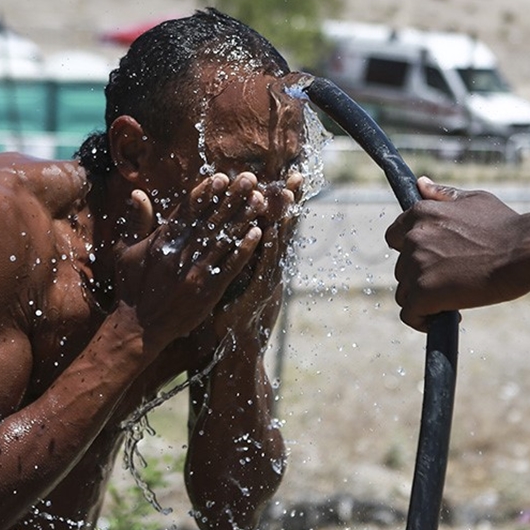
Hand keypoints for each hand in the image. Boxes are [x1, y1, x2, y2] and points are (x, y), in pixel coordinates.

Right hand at [113, 173, 267, 351]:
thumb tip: (137, 193)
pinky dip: (244, 249)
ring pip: (224, 240)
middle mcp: (180, 254)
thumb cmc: (130, 288)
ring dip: (243, 218)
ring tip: (259, 200)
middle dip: (231, 198)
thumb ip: (135, 222)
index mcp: (161, 242)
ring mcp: (196, 272)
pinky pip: (231, 266)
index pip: (187, 211)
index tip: (221, 177)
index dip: (205, 193)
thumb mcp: (124, 252)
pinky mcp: (208, 290)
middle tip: (250, 179)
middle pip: (211, 220)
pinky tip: (258, 233)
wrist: (139, 328)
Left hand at [202, 171, 301, 356]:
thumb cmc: (232, 319)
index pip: (275, 226)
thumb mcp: (238, 284)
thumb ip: (239, 260)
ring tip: (288, 194)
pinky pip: (263, 267)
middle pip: (281, 230)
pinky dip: (266, 249)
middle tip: (297, 175)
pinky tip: (267, 231)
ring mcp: (268, 282)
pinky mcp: (258, 295)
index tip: (288, 178)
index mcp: (265, 265)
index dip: (282, 203)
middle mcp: (271, 270)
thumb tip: (239, 237)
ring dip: (282, 219)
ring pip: (277, 245)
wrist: (238, 353)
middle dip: (289, 203)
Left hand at [385, 177, 529, 330]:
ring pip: (406, 293)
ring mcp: (416, 266)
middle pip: (403, 268)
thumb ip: (443, 195)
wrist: (523, 250)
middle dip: (422, 277)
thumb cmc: (505, 226)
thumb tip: (421, 183)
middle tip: (452, 282)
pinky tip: (444, 316)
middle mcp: (413, 238)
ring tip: (453, 300)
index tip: (430, 261)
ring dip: (425, 299)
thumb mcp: (473, 200)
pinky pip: (410, 314)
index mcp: (421, 214)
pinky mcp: (423, 294)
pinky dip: (423, 320)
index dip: (410, 252)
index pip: (394, 236)